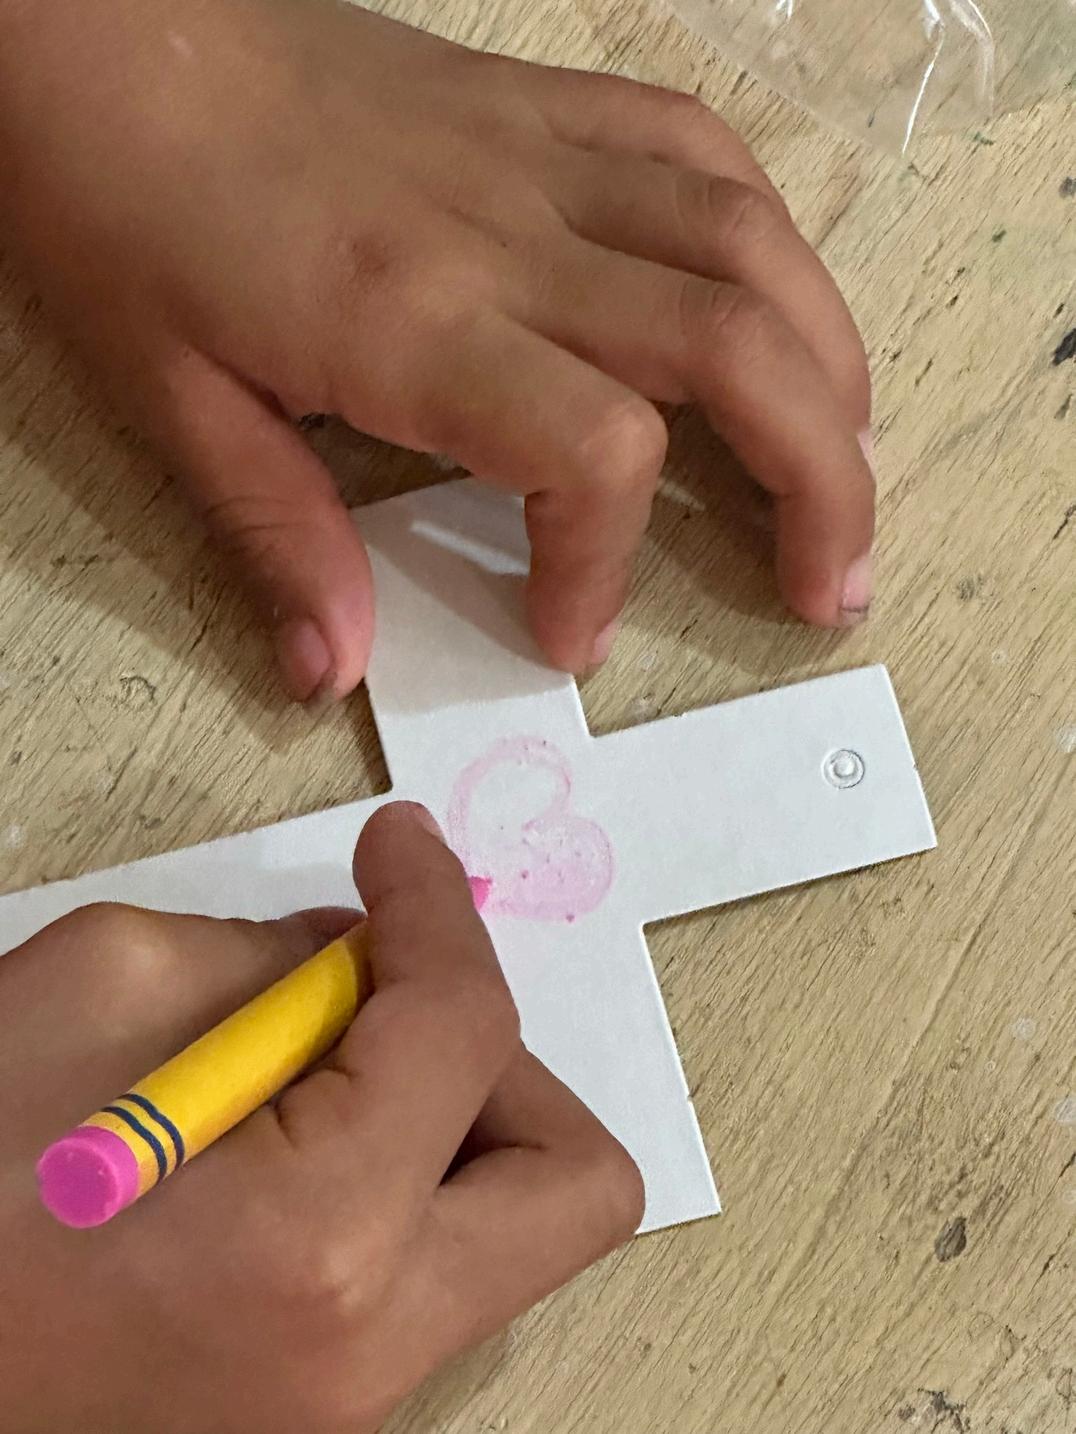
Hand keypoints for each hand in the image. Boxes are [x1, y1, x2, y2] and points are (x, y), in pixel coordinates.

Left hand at [0, 0, 873, 701]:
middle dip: (819, 485)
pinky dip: (769, 239)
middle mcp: (509, 236)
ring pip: (751, 247)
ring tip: (846, 465)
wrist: (104, 30)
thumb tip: (336, 671)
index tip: (565, 632)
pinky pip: (701, 152)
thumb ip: (277, 542)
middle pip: (736, 350)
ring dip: (831, 366)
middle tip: (829, 586)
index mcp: (415, 324)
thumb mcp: (172, 404)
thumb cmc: (124, 212)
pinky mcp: (544, 105)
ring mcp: (540, 155)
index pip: (596, 456)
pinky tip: (776, 309)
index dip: (604, 569)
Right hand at [0, 803, 641, 1433]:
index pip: (468, 1029)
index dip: (439, 907)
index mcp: (318, 1239)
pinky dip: (393, 1176)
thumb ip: (259, 954)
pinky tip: (280, 1133)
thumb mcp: (91, 993)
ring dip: (448, 1115)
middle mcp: (370, 1350)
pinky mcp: (315, 1412)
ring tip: (316, 1060)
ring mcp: (349, 1404)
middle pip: (576, 1184)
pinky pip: (422, 1270)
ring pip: (506, 1232)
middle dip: (501, 1056)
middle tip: (391, 994)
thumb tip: (353, 960)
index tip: (400, 847)